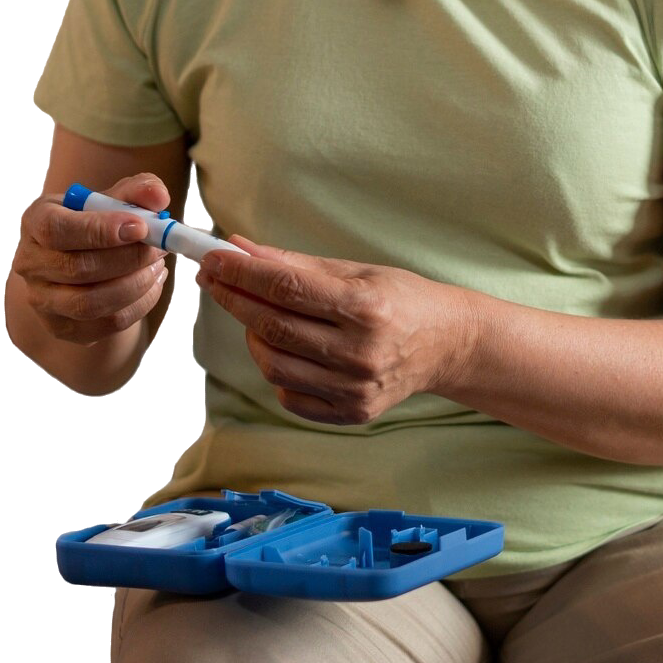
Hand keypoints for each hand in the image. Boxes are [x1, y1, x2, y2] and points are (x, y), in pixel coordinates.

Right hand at [15, 173, 172, 346]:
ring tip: (157, 267)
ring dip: (135, 285)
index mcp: (36, 221)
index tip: (140, 227)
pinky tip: (151, 286)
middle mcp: (31, 262)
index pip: (56, 229)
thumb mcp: (115, 199)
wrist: (87, 261)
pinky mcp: (60, 327)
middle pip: (77, 269)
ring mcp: (41, 299)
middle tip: (160, 248)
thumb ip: (137, 191)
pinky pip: (105, 324)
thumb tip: (158, 197)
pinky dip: (138, 306)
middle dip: (129, 259)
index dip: (99, 231)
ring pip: (89, 303)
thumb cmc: (98, 224)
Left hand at [195, 236, 475, 425]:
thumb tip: (240, 249)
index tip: (215, 259)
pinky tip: (286, 349)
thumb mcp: (355, 270)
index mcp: (365, 307)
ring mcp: (355, 388)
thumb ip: (295, 263)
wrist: (447, 344)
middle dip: (236, 299)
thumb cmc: (401, 299)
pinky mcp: (351, 413)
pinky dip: (276, 370)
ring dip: (253, 336)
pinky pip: (290, 396)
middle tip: (217, 280)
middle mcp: (360, 352)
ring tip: (258, 317)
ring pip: (274, 366)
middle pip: (274, 327)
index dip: (243, 273)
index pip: (287, 288)